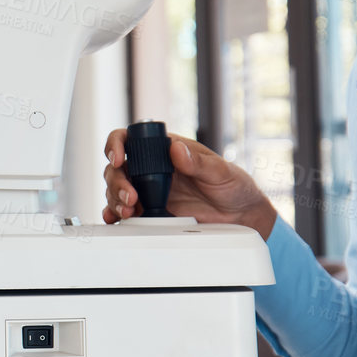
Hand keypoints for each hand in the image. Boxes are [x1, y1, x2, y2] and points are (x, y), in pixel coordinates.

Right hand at [102, 126, 278, 238]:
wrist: (241, 215)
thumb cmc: (233, 185)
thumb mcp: (220, 171)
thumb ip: (197, 162)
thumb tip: (176, 149)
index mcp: (165, 149)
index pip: (131, 138)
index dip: (117, 145)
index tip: (118, 159)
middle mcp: (152, 168)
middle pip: (118, 167)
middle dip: (117, 181)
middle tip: (131, 196)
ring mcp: (149, 189)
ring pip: (117, 188)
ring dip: (115, 198)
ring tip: (128, 210)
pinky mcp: (150, 210)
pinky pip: (125, 209)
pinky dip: (115, 213)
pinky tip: (115, 218)